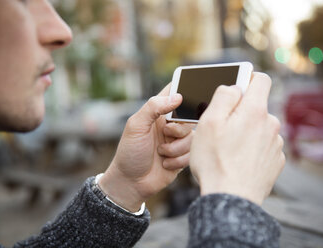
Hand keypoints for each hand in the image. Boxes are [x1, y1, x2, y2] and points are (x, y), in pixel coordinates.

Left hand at [99, 84, 193, 211]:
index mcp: (158, 112)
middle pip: (190, 117)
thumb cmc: (130, 152)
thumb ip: (153, 107)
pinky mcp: (184, 156)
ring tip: (160, 153)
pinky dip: (178, 160)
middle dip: (178, 129)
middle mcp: (170, 124)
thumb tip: (177, 96)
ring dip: (176, 148)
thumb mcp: (136, 126)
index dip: (184, 90)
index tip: (186, 97)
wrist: (131, 183)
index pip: (175, 92)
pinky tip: (165, 164)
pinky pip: (192, 153)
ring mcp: (178, 140)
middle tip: (166, 134)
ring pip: (192, 137)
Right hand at [190, 72, 284, 204]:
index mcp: (255, 111)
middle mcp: (271, 124)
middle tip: (221, 129)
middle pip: (256, 107)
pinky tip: (238, 161)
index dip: (247, 79)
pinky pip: (263, 146)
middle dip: (240, 112)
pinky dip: (252, 149)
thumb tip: (234, 87)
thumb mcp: (209, 122)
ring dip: (246, 132)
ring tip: (228, 150)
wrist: (231, 199)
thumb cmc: (215, 161)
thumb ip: (224, 96)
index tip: (235, 89)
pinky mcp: (276, 161)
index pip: (261, 79)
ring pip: (259, 128)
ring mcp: (276, 144)